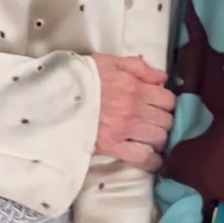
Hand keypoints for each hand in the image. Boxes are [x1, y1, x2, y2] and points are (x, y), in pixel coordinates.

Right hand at [92, 54, 175, 172]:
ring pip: (158, 138)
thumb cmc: (82, 76)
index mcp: (135, 87)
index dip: (166, 103)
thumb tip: (162, 78)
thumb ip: (139, 67)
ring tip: (152, 138)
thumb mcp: (110, 61)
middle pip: (166, 120)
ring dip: (159, 139)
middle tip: (155, 122)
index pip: (167, 99)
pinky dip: (152, 161)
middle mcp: (134, 109)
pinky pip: (142, 157)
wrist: (56, 94)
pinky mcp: (113, 146)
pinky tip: (153, 160)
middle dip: (164, 121)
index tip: (160, 106)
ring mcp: (124, 129)